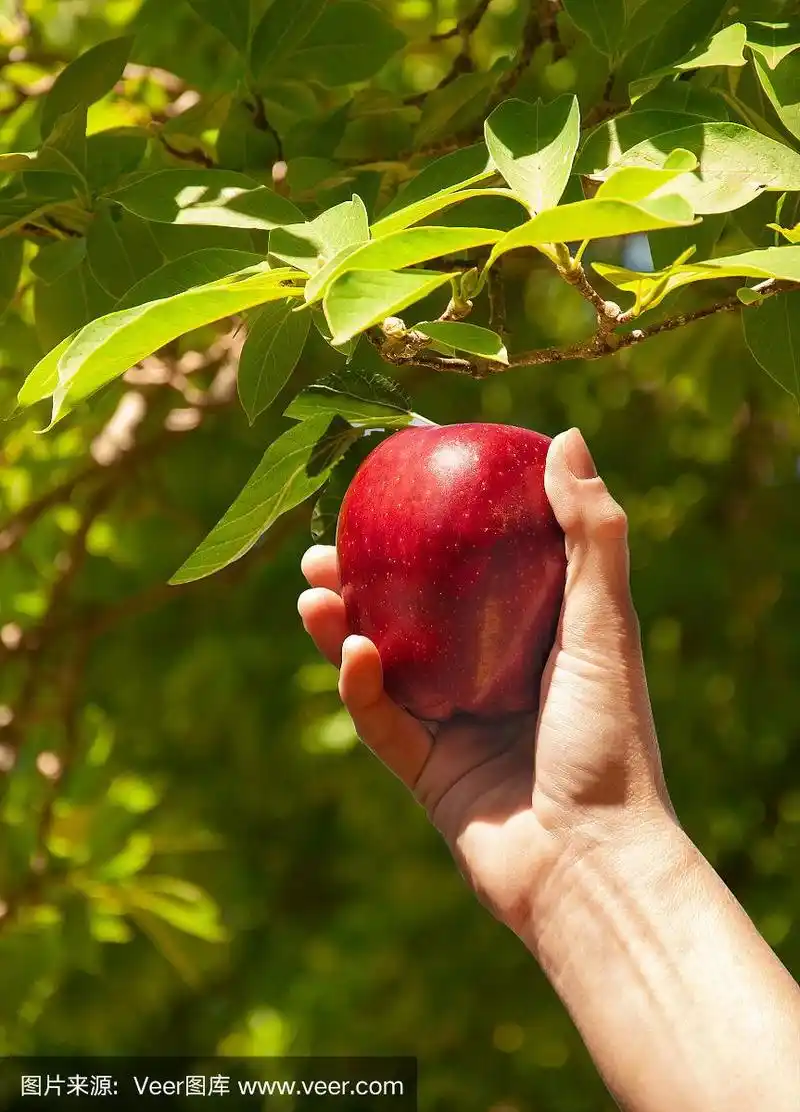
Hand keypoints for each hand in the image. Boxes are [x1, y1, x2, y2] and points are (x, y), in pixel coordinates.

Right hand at [298, 428, 671, 935]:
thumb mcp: (606, 625)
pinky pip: (382, 720)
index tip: (398, 491)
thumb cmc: (610, 741)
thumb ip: (591, 536)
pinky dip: (361, 686)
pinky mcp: (425, 772)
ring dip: (341, 626)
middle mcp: (491, 679)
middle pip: (414, 617)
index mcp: (535, 643)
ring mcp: (456, 726)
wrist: (592, 865)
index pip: (476, 575)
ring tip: (312, 588)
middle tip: (324, 546)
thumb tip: (565, 438)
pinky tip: (352, 651)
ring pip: (383, 664)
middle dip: (363, 581)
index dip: (433, 534)